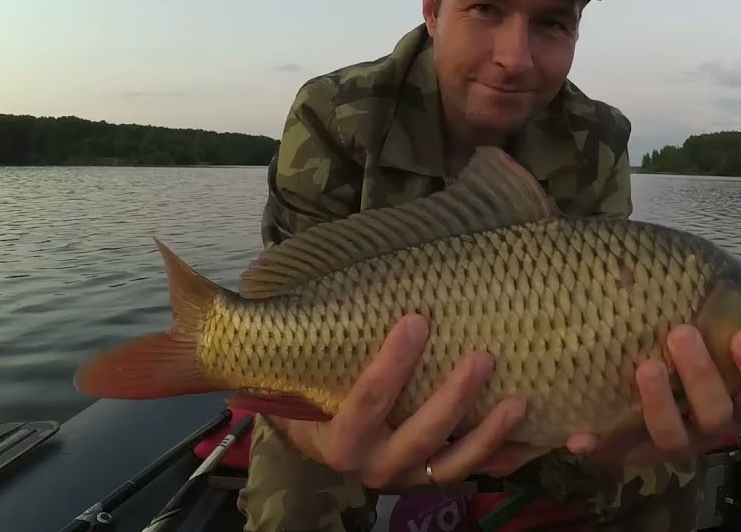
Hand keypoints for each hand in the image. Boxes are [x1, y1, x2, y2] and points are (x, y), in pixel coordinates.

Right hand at [268, 314, 548, 489]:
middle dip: (453, 399)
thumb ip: (270, 329)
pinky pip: (485, 473)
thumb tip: (193, 265)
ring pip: (456, 463)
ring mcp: (415, 474)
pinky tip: (547, 436)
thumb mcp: (287, 365)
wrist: (321, 436)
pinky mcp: (445, 475)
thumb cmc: (310, 384)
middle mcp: (376, 465)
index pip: (364, 403)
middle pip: (420, 437)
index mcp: (336, 438)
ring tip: (519, 399)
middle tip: (482, 354)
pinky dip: (515, 456)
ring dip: (490, 433)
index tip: (415, 319)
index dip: (390, 366)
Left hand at [570, 326, 740, 466]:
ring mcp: (668, 438)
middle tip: (681, 333)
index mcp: (736, 397)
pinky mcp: (628, 448)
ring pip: (673, 435)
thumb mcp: (717, 322)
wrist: (626, 362)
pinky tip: (579, 435)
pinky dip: (597, 442)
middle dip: (702, 376)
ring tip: (645, 365)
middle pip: (717, 414)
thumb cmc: (684, 339)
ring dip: (660, 402)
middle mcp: (708, 424)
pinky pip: (612, 450)